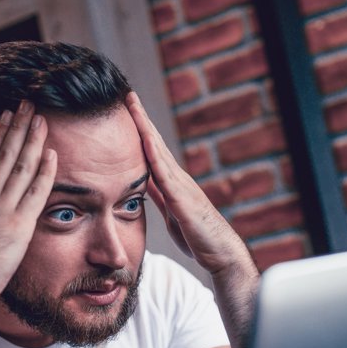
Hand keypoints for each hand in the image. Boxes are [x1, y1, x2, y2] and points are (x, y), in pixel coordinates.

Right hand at [0, 101, 56, 308]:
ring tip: (42, 118)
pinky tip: (52, 153)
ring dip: (33, 141)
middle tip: (30, 105)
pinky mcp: (17, 227)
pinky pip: (35, 194)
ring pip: (20, 168)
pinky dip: (44, 172)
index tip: (7, 117)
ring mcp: (1, 212)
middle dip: (19, 128)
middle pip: (5, 156)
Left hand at [126, 92, 252, 276]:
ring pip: (159, 152)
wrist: (220, 253)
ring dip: (145, 129)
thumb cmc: (196, 235)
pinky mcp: (183, 200)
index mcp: (172, 182)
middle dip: (141, 118)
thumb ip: (158, 195)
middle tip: (127, 94)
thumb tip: (143, 182)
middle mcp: (177, 178)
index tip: (126, 109)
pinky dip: (155, 156)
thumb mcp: (170, 212)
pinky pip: (166, 175)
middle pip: (155, 142)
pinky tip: (145, 140)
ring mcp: (181, 186)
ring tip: (133, 107)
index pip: (152, 150)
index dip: (139, 129)